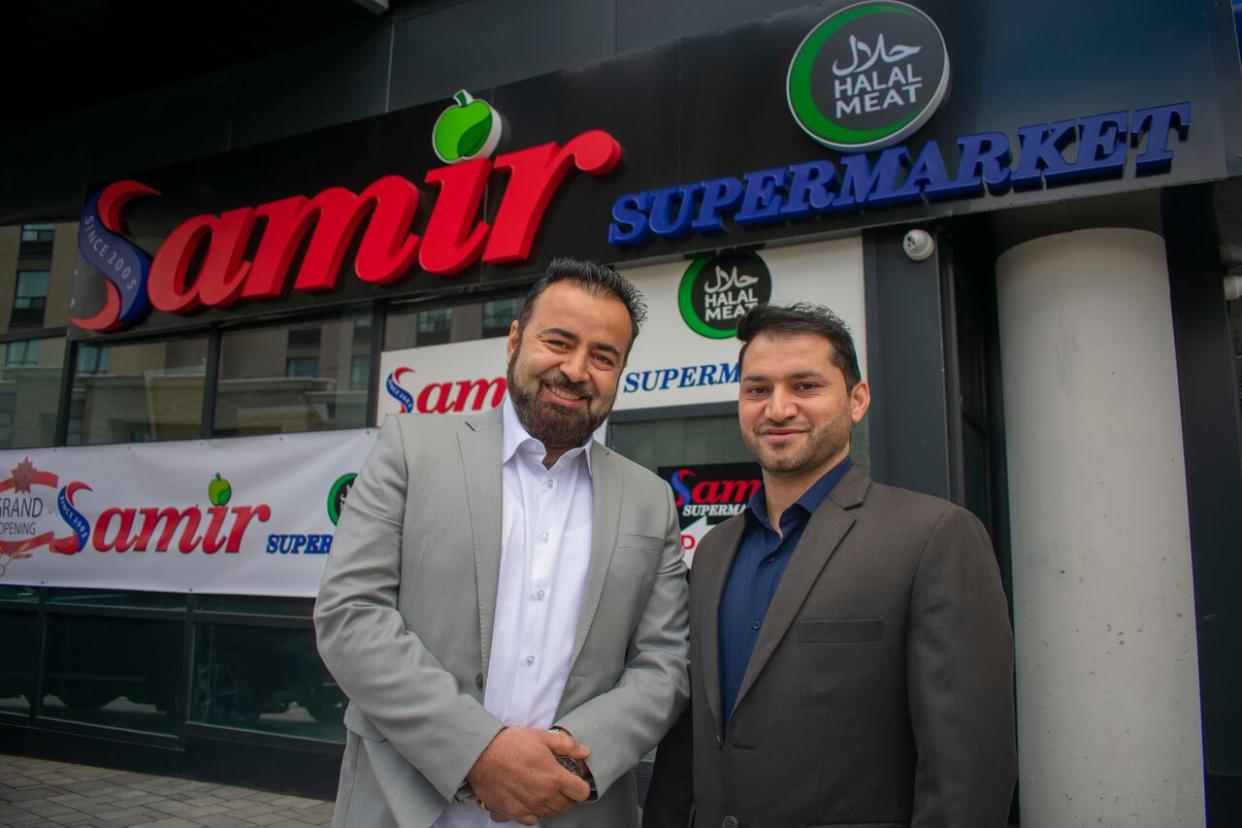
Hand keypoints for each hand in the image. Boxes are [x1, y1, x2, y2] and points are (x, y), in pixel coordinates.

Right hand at [467, 727, 590, 823]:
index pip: (582, 793)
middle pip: (567, 805)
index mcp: (554, 777)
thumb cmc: (511, 743)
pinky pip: (532, 820)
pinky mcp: (514, 813)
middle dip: (567, 795)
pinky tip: (529, 799)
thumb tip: (585, 752)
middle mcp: (544, 796)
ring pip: (550, 813)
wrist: (480, 754)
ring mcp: (529, 807)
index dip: (581, 786)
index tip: (575, 780)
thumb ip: (567, 745)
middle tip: (558, 783)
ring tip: (542, 790)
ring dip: (551, 803)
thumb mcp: (542, 737)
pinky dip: (534, 812)